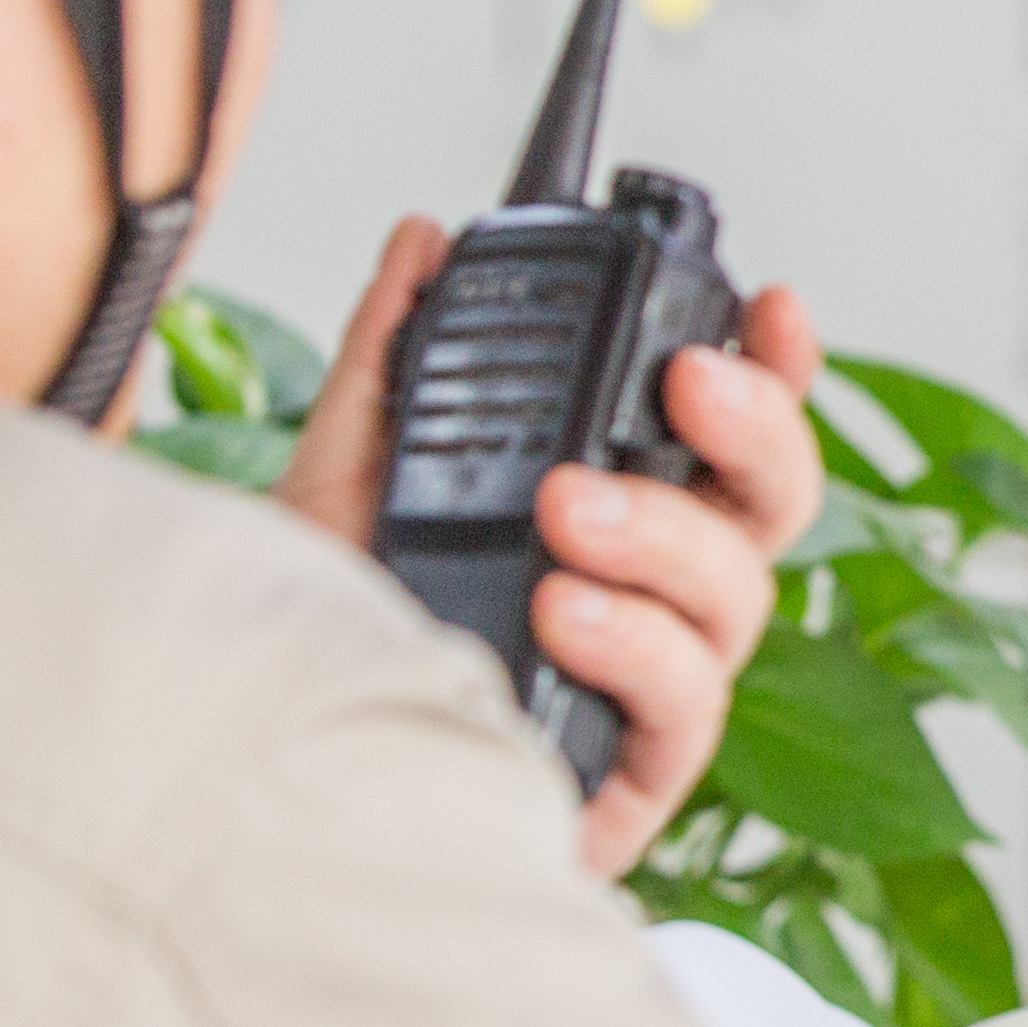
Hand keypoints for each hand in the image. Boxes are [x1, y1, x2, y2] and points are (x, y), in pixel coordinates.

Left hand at [282, 215, 828, 874]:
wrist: (254, 758)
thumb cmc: (325, 638)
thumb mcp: (340, 469)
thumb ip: (393, 352)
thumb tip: (420, 242)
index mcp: (615, 509)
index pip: (733, 432)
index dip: (774, 366)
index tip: (765, 304)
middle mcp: (651, 595)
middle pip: (774, 506)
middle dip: (754, 430)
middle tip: (684, 383)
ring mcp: (646, 690)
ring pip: (741, 600)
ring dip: (668, 538)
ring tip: (566, 511)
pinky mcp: (624, 784)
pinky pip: (686, 715)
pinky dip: (638, 649)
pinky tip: (566, 612)